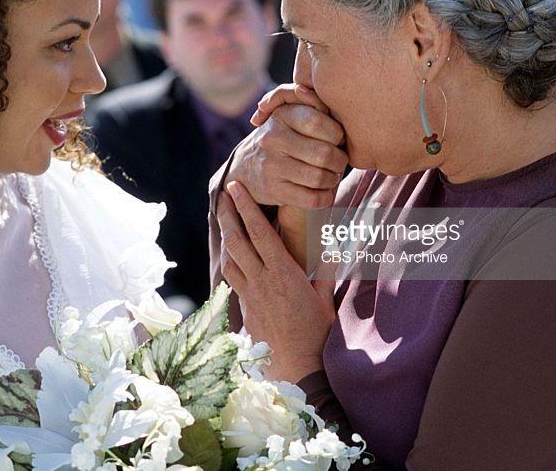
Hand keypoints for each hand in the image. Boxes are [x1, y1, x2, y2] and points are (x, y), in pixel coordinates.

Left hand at [218, 180, 335, 382]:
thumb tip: (332, 247)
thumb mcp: (325, 299)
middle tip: (223, 196)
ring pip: (230, 258)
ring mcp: (250, 295)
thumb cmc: (317, 333)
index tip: (236, 188)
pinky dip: (231, 261)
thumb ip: (324, 271)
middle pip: (237, 241)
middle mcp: (262, 281)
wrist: (297, 368)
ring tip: (225, 219)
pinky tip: (233, 254)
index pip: (260, 233)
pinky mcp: (245, 308)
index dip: (246, 207)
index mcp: (283, 273)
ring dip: (226, 236)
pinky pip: (233, 278)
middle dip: (228, 215)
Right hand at [226, 84, 347, 208]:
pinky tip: (323, 190)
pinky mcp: (273, 190)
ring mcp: (271, 166)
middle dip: (340, 161)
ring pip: (320, 178)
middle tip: (338, 162)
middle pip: (325, 154)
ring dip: (333, 179)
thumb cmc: (281, 137)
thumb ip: (309, 100)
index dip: (337, 135)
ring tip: (331, 175)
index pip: (319, 123)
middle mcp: (273, 139)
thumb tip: (308, 89)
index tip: (337, 140)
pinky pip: (312, 199)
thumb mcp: (290, 113)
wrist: (245, 168)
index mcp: (282, 115)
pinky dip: (325, 197)